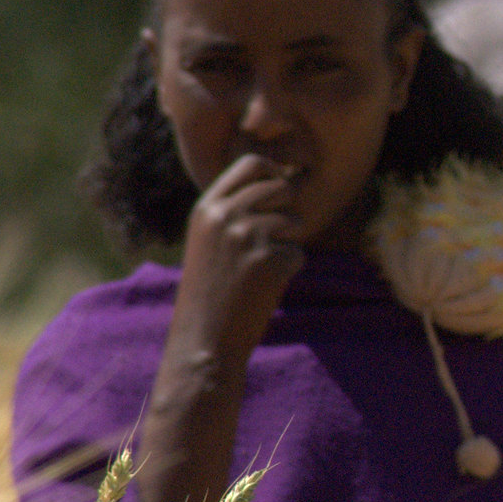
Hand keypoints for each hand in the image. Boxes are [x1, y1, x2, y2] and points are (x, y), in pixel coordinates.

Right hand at [166, 153, 306, 370]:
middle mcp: (225, 215)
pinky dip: (289, 270)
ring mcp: (247, 236)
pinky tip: (263, 288)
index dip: (274, 173)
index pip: (252, 163)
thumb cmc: (210, 289)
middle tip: (270, 242)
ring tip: (258, 270)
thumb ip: (234, 210)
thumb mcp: (209, 240)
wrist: (204, 338)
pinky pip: (299, 252)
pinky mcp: (269, 259)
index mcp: (207, 207)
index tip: (280, 193)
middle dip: (287, 211)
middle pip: (281, 187)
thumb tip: (281, 181)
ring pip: (294, 222)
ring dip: (287, 245)